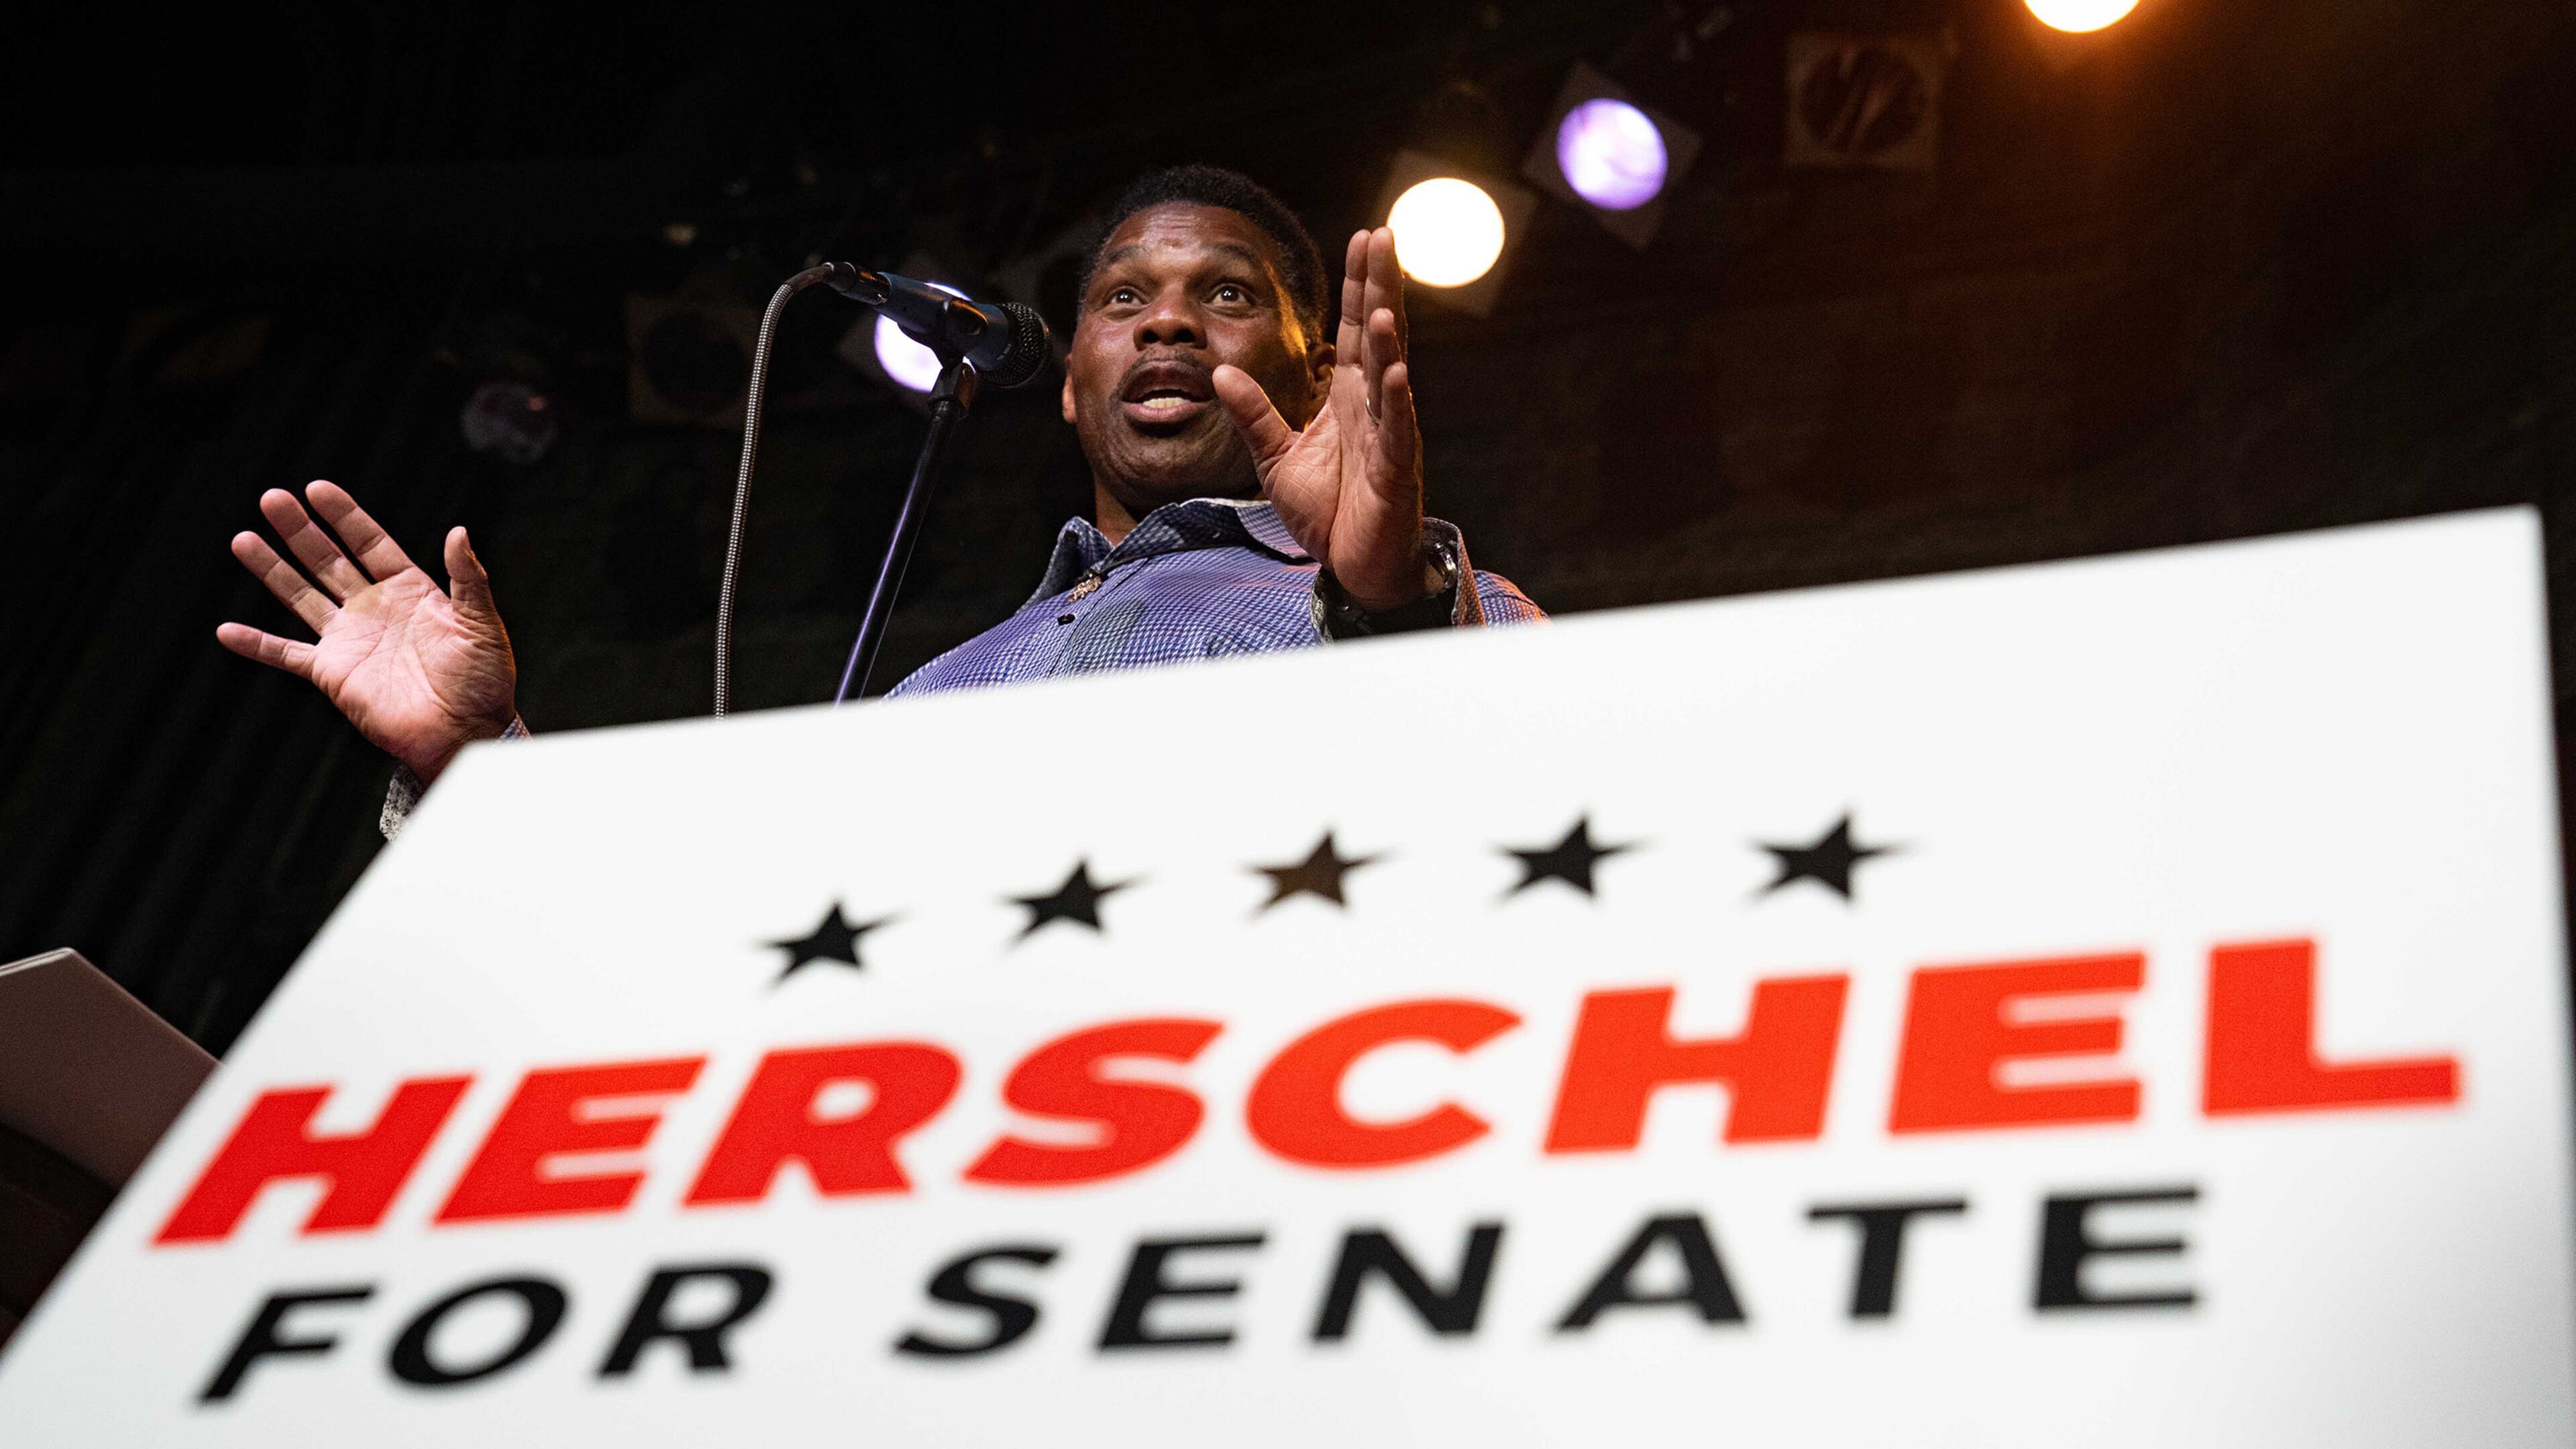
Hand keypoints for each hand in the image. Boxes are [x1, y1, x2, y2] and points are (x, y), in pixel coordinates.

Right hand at [217, 481, 517, 782]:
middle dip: (300, 530)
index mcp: (410, 590)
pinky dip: (257, 645)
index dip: (345, 516)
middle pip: (328, 561)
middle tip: (272, 498)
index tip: (317, 489)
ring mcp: (350, 640)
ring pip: (301, 596)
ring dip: (272, 569)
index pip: (370, 543)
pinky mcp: (332, 673)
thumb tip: (459, 531)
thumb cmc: (484, 680)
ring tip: (243, 538)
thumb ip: (468, 577)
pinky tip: (226, 630)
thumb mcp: (482, 624)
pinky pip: (286, 655)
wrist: (465, 732)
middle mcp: (374, 609)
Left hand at [1213, 226, 1438, 612]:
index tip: (1364, 236)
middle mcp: (1374, 407)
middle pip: (1380, 334)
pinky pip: (1397, 430)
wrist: (1354, 566)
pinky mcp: (1396, 470)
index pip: (1356, 328)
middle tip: (1384, 236)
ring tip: (1381, 301)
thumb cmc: (1327, 512)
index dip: (1358, 283)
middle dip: (1380, 286)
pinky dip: (1395, 400)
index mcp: (1349, 398)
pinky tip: (1392, 372)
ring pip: (1392, 375)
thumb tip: (1219, 372)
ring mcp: (1390, 435)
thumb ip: (1253, 414)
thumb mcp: (1275, 457)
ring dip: (1388, 340)